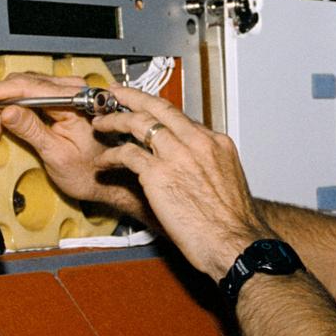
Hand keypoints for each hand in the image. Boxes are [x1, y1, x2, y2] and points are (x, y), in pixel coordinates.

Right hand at [0, 73, 150, 221]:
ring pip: (20, 92)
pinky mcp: (58, 103)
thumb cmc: (90, 171)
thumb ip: (32, 130)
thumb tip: (7, 110)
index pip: (26, 86)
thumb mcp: (57, 154)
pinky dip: (9, 113)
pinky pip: (27, 99)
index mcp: (74, 101)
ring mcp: (64, 95)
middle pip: (20, 85)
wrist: (106, 180)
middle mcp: (71, 92)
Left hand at [91, 85, 270, 279]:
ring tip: (101, 124)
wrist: (235, 242)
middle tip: (115, 93)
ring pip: (138, 123)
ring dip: (115, 121)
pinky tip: (104, 161)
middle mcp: (196, 142)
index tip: (146, 108)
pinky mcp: (158, 174)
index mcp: (215, 143)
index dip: (157, 110)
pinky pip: (126, 154)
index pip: (180, 117)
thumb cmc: (232, 223)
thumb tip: (191, 166)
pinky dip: (111, 155)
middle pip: (158, 107)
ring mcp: (177, 155)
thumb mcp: (228, 180)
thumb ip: (207, 164)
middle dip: (132, 96)